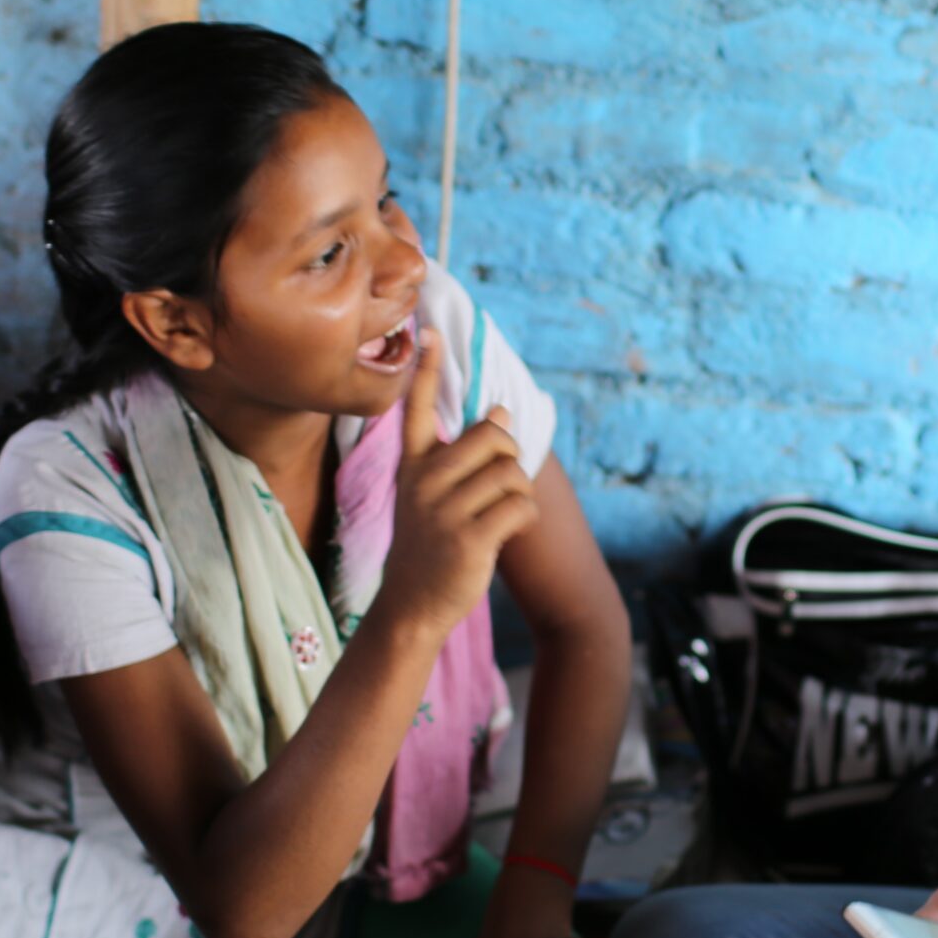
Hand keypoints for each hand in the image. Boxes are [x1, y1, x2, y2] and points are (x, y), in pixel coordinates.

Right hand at [377, 331, 538, 636]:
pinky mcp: (469, 538)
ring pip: (512, 473)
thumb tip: (502, 410)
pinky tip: (510, 531)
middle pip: (493, 436)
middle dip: (511, 457)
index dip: (426, 369)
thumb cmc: (430, 546)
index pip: (418, 408)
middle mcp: (424, 481)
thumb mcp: (431, 495)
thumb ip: (462, 455)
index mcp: (413, 465)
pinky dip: (526, 517)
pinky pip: (520, 506)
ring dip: (520, 493)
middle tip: (501, 486)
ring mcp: (444, 510)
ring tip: (504, 514)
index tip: (427, 330)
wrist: (411, 607)